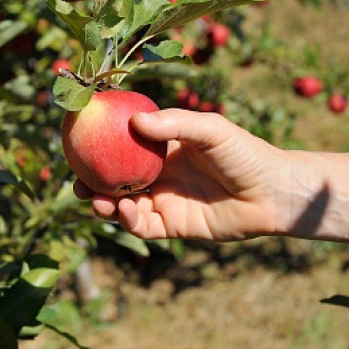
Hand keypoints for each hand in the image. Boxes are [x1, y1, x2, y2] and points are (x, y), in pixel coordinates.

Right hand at [74, 109, 287, 240]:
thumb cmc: (245, 153)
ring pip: (123, 204)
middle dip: (92, 181)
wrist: (272, 192)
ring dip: (105, 203)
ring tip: (95, 198)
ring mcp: (164, 200)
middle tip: (76, 180)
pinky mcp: (173, 226)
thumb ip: (174, 124)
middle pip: (116, 179)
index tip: (80, 141)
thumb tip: (133, 123)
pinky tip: (125, 209)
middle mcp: (159, 174)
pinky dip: (128, 220)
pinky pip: (142, 226)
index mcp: (164, 148)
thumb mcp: (210, 130)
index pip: (125, 146)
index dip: (102, 145)